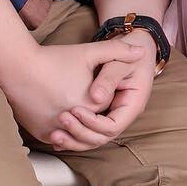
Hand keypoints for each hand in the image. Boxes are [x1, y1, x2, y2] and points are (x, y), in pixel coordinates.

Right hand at [0, 40, 145, 148]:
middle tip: (89, 101)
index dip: (104, 96)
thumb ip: (117, 51)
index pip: (107, 107)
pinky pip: (59, 138)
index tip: (97, 86)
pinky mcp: (42, 134)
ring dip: (80, 128)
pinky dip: (64, 132)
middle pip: (93, 123)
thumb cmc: (53, 59)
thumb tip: (143, 52)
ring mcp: (58, 130)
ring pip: (76, 135)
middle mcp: (76, 122)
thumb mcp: (88, 52)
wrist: (17, 67)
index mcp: (92, 104)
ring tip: (78, 113)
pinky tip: (65, 121)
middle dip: (93, 114)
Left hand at [58, 30, 158, 150]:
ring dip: (73, 140)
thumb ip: (109, 78)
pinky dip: (71, 136)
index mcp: (132, 104)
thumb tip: (96, 98)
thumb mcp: (120, 61)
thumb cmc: (128, 52)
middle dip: (80, 133)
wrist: (132, 45)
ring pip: (92, 139)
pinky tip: (55, 137)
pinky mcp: (100, 114)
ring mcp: (110, 116)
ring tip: (53, 134)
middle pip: (101, 137)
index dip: (93, 123)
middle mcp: (121, 115)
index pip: (113, 126)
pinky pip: (86, 130)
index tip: (76, 110)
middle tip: (61, 119)